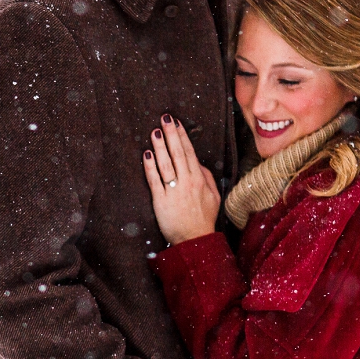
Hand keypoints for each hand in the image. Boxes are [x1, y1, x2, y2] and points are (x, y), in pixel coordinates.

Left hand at [143, 114, 220, 245]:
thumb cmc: (204, 218)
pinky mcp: (161, 201)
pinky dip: (150, 166)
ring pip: (165, 164)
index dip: (182, 136)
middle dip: (171, 134)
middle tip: (164, 118)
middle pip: (177, 153)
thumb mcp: (213, 196)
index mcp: (199, 179)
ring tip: (154, 131)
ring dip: (159, 146)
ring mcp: (173, 191)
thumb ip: (207, 177)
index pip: (189, 152)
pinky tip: (146, 154)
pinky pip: (154, 180)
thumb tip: (198, 162)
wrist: (195, 240)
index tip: (176, 123)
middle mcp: (187, 182)